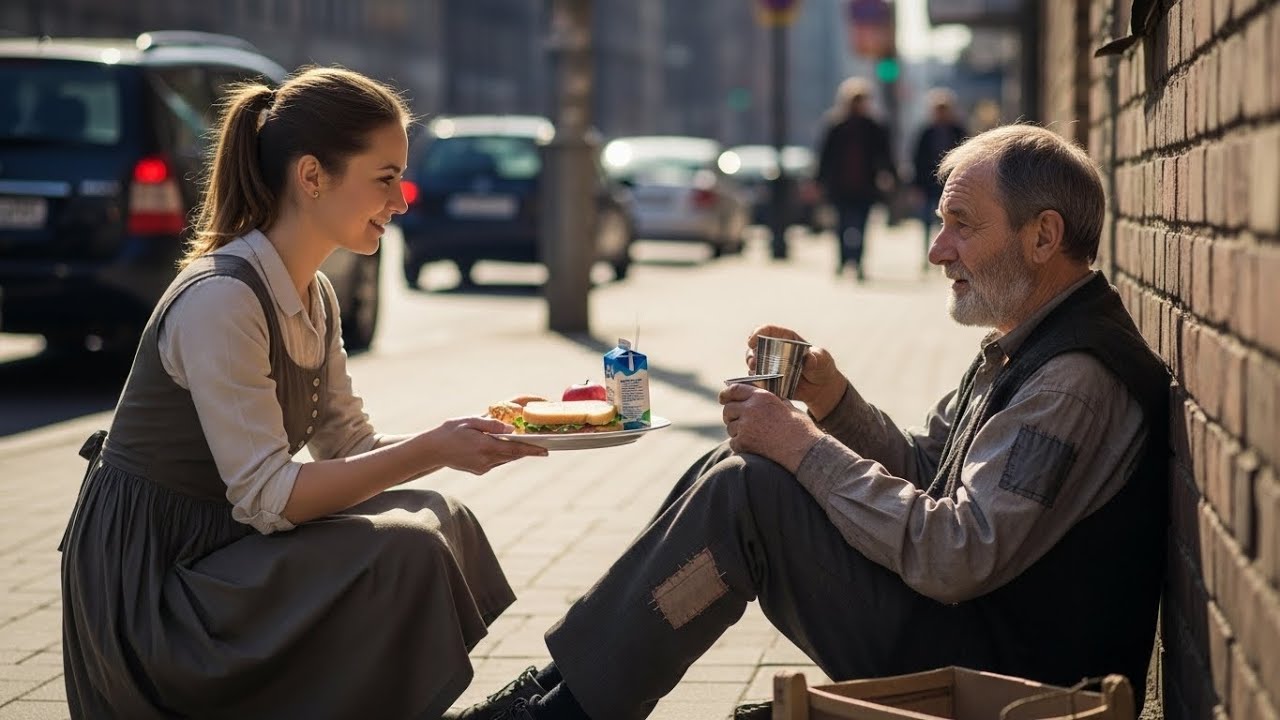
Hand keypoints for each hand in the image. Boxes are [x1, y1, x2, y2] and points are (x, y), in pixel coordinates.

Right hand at [428, 416, 547, 474]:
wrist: (433, 449)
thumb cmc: (451, 431)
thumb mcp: (471, 421)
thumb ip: (492, 425)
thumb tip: (511, 429)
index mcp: (485, 446)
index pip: (514, 450)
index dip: (532, 450)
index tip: (545, 451)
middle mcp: (486, 460)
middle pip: (513, 455)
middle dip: (527, 451)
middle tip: (542, 446)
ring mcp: (482, 467)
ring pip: (505, 459)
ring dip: (515, 452)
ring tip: (526, 445)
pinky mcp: (479, 470)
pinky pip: (496, 461)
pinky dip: (502, 454)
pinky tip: (502, 447)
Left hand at [720, 384, 823, 472]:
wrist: (804, 450)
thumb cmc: (800, 428)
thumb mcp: (787, 406)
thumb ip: (771, 400)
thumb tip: (760, 396)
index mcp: (762, 396)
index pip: (734, 390)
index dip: (726, 394)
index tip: (723, 398)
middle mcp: (751, 409)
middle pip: (728, 409)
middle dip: (731, 415)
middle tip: (737, 420)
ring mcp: (746, 426)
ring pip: (730, 427)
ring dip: (736, 431)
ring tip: (753, 435)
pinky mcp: (744, 443)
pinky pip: (733, 442)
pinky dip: (740, 444)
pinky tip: (753, 446)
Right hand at [745, 325, 846, 419]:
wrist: (821, 388)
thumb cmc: (822, 367)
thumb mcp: (822, 359)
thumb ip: (816, 357)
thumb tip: (809, 358)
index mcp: (786, 339)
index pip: (768, 330)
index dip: (757, 332)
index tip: (752, 341)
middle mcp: (774, 350)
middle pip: (755, 347)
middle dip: (750, 354)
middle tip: (753, 363)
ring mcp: (770, 366)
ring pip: (753, 363)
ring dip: (751, 368)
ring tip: (755, 373)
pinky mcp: (770, 380)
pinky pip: (758, 380)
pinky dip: (756, 382)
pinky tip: (761, 384)